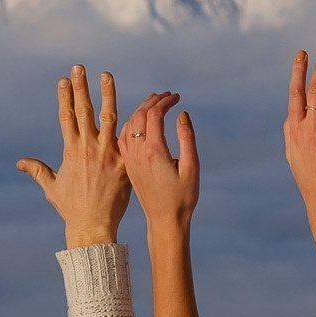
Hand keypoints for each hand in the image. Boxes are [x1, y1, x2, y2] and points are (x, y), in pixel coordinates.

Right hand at [16, 65, 130, 248]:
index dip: (64, 97)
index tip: (62, 80)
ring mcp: (106, 153)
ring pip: (107, 117)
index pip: (66, 117)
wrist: (92, 226)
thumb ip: (38, 170)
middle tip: (79, 67)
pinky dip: (132, 122)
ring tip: (106, 74)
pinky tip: (137, 106)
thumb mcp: (52, 188)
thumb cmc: (72, 209)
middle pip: (83, 111)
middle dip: (80, 87)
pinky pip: (127, 138)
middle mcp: (87, 148)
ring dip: (106, 94)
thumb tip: (20, 162)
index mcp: (70, 151)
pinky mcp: (122, 162)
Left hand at [120, 91, 199, 234]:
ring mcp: (130, 159)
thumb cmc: (182, 197)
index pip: (154, 115)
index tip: (176, 96)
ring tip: (154, 102)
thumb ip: (187, 139)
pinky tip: (139, 121)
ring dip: (140, 110)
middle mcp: (137, 153)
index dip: (165, 101)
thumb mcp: (191, 167)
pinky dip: (131, 123)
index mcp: (153, 151)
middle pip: (139, 115)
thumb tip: (181, 114)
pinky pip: (123, 137)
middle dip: (153, 101)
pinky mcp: (128, 165)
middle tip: (166, 95)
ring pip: (128, 124)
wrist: (164, 221)